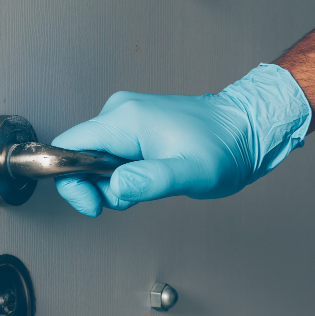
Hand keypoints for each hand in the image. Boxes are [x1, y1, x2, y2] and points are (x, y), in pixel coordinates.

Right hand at [51, 63, 311, 216]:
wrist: (247, 128)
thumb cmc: (224, 147)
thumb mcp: (190, 173)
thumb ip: (149, 181)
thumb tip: (115, 187)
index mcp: (125, 119)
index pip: (67, 146)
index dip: (69, 180)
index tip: (93, 204)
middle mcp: (119, 111)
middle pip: (77, 155)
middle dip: (95, 186)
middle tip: (130, 198)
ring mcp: (126, 116)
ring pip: (93, 157)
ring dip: (111, 182)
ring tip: (147, 185)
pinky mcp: (133, 125)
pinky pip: (109, 153)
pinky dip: (121, 173)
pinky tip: (147, 176)